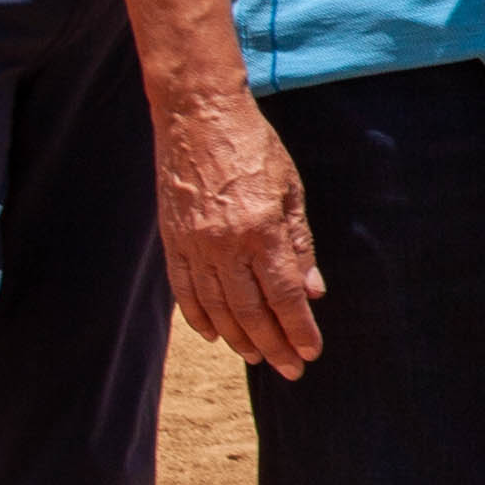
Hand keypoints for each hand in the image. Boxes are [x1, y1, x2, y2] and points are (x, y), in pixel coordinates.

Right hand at [152, 87, 324, 376]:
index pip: (283, 296)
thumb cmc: (252, 146)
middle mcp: (224, 245)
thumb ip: (300, 244)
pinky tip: (213, 335)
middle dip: (273, 345)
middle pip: (250, 311)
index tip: (310, 352)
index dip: (298, 329)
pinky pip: (184, 290)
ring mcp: (193, 245)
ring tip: (256, 356)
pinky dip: (199, 317)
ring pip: (216, 308)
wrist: (197, 115)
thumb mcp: (290, 190)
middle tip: (290, 369)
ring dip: (238, 338)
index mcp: (260, 231)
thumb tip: (313, 292)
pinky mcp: (171, 240)